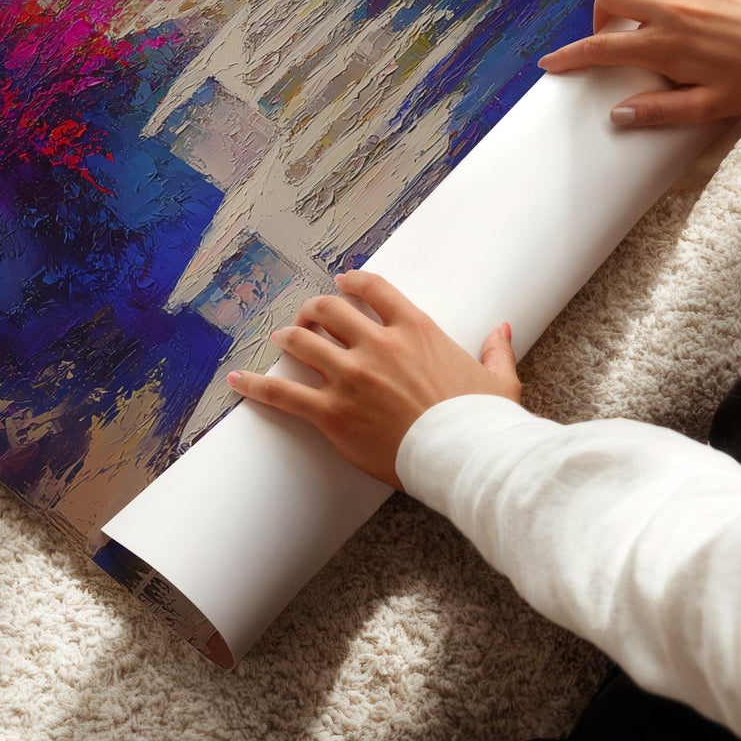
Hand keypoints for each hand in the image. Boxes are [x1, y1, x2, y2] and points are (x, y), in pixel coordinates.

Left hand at [227, 270, 518, 489]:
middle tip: (307, 316)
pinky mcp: (332, 413)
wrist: (466, 458)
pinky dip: (257, 385)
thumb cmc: (483, 422)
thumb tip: (502, 329)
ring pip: (303, 342)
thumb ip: (495, 350)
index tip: (341, 283)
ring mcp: (351, 377)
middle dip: (314, 309)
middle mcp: (378, 345)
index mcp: (415, 329)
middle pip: (329, 310)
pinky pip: (283, 393)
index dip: (351, 282)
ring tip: (280, 339)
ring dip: (288, 337)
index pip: (373, 289)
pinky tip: (238, 379)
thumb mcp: (498, 380)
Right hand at [537, 0, 740, 127]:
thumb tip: (617, 115)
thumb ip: (660, 111)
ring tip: (639, 11)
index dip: (569, 56)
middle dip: (597, 16)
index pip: (601, 49)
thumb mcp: (709, 106)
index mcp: (665, 45)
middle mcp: (671, 8)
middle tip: (609, 35)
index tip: (550, 62)